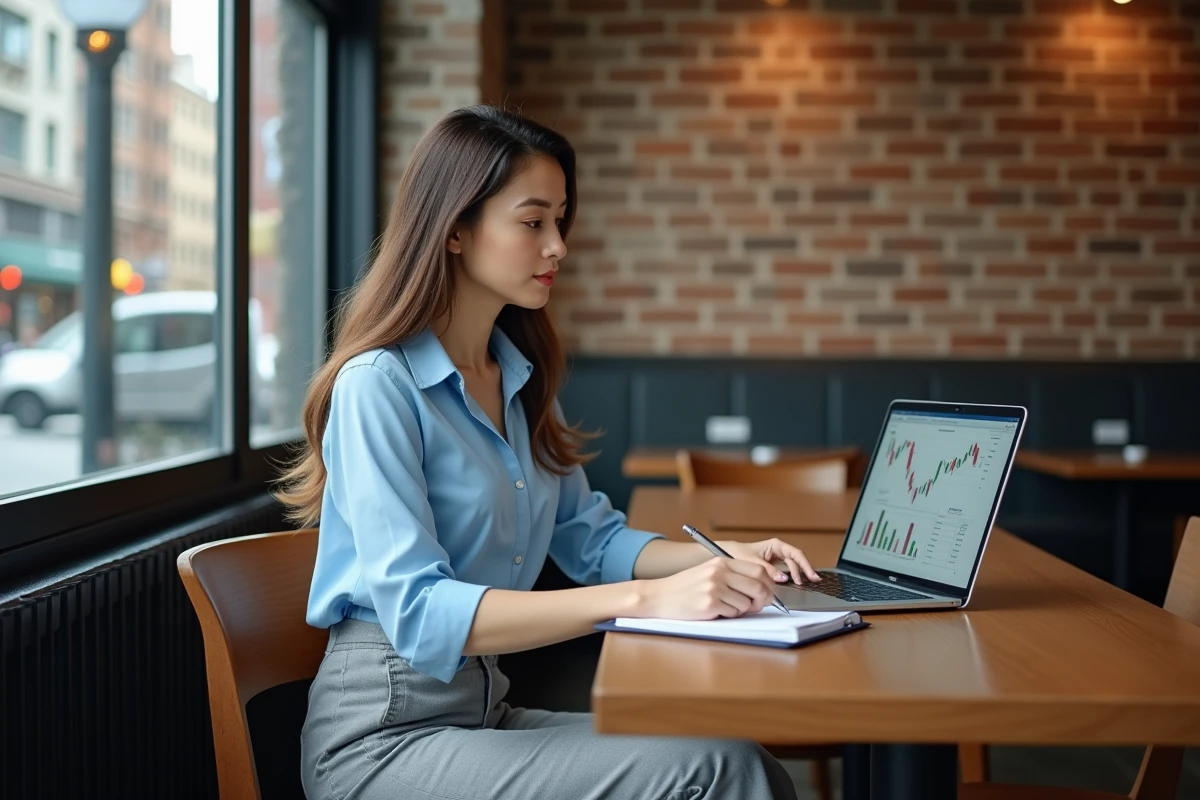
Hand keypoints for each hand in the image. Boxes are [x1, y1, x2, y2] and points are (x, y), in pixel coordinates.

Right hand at [636, 557, 778, 619]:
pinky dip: (728, 615)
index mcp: (721, 562)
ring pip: (746, 603)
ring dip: (741, 610)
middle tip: (756, 606)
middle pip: (758, 587)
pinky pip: (733, 613)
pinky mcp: (709, 604)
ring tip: (725, 607)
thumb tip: (763, 588)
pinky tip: (714, 611)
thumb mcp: (709, 572)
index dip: (769, 584)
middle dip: (763, 600)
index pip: (758, 570)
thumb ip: (733, 576)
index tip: (769, 594)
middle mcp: (719, 572)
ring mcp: (714, 588)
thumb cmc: (685, 587)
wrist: (659, 596)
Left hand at [720, 539, 820, 585]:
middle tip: (810, 583)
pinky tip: (792, 585)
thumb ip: (768, 570)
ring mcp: (776, 559)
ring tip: (800, 585)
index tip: (811, 575)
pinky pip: (785, 572)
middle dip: (803, 571)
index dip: (805, 565)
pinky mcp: (772, 568)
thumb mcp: (752, 562)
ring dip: (797, 576)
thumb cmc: (737, 554)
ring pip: (792, 567)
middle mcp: (778, 551)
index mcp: (775, 545)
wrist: (726, 557)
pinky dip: (789, 578)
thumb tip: (783, 578)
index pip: (796, 554)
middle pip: (796, 561)